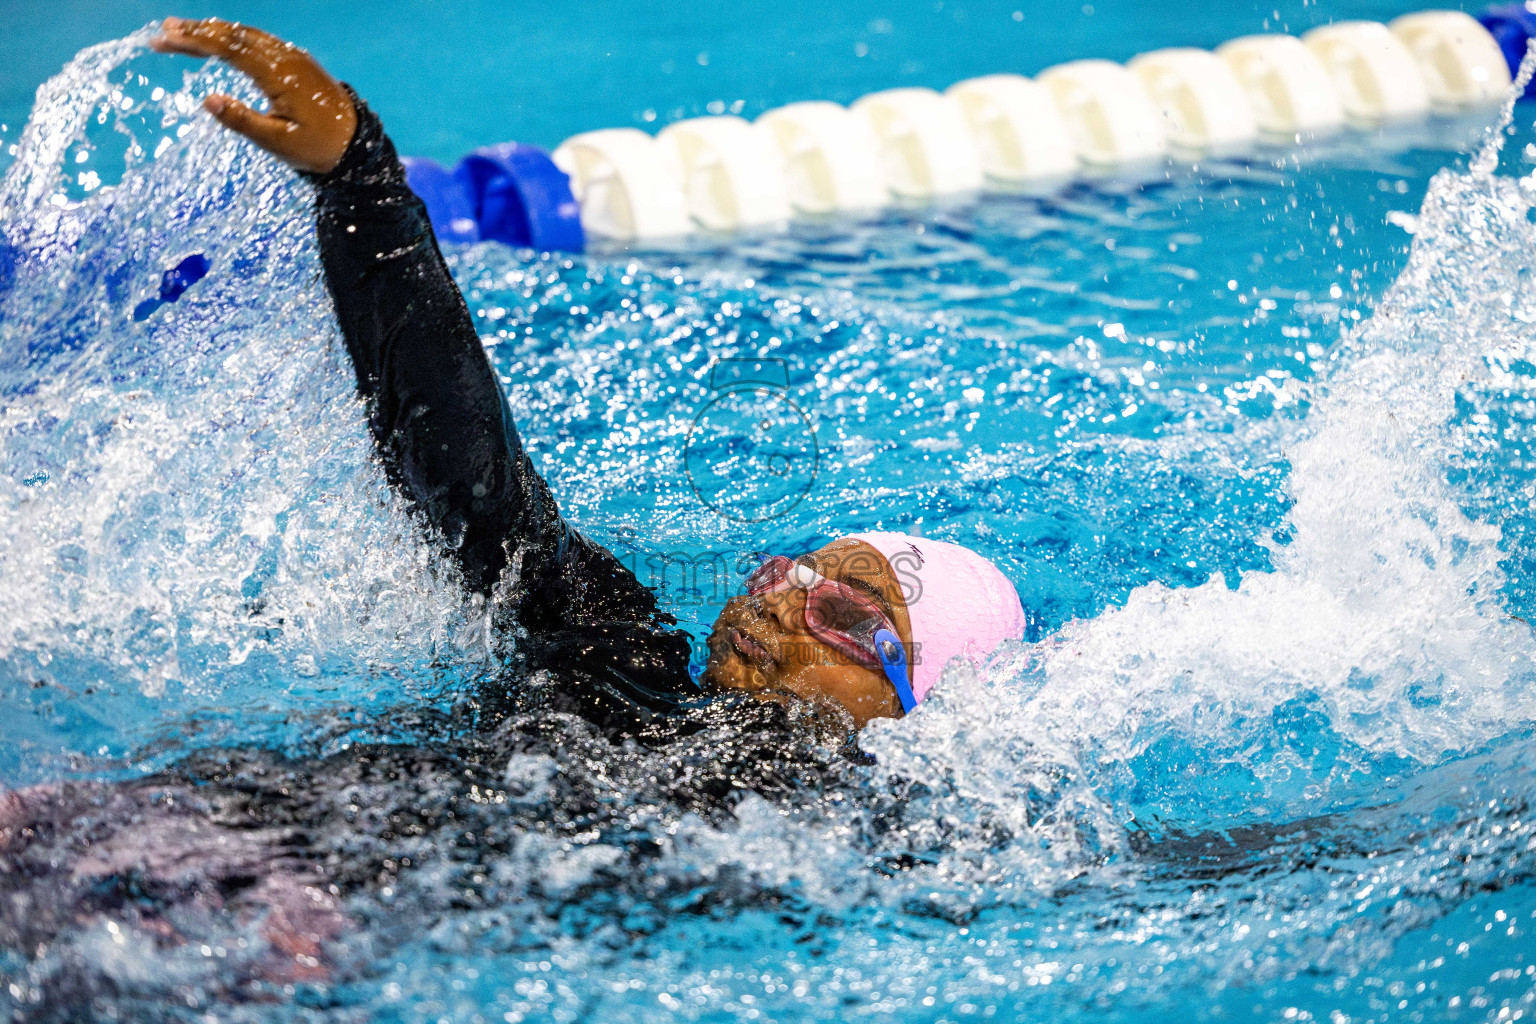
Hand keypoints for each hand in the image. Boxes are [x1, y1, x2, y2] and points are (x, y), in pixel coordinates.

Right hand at [151, 17, 356, 174]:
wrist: (358, 143)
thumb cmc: (317, 148)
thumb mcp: (278, 143)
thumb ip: (242, 121)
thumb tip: (208, 100)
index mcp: (278, 75)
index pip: (229, 49)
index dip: (195, 42)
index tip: (164, 40)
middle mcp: (286, 58)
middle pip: (235, 35)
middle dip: (198, 32)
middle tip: (163, 32)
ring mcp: (293, 57)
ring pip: (247, 34)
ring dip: (215, 31)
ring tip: (184, 31)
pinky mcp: (298, 62)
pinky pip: (261, 40)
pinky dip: (235, 36)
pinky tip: (220, 39)